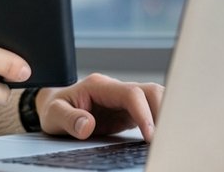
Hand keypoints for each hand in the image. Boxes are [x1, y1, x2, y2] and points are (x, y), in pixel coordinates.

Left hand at [36, 73, 163, 141]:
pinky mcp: (129, 112)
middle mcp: (116, 89)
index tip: (150, 135)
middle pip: (150, 91)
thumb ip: (69, 119)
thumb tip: (88, 126)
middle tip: (168, 137)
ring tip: (170, 138)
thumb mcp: (54, 114)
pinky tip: (164, 137)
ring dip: (166, 114)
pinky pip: (151, 112)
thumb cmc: (54, 108)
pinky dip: (161, 122)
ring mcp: (124, 99)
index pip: (131, 93)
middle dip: (164, 110)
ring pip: (155, 98)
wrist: (55, 105)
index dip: (144, 113)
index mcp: (99, 86)